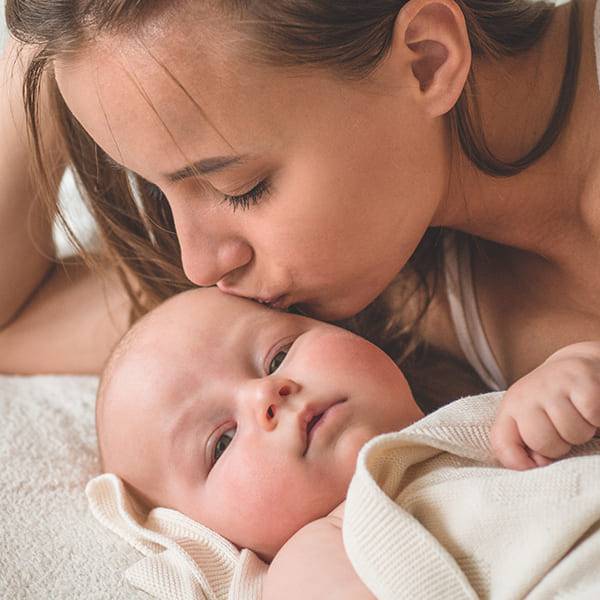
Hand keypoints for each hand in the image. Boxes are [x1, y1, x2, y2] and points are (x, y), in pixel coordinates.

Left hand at [490, 342, 599, 469]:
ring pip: (573, 433)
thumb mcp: (532, 420)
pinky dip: (597, 418)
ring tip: (577, 415)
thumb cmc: (554, 402)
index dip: (519, 463)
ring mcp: (551, 385)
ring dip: (582, 431)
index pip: (501, 444)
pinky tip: (590, 407)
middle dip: (560, 446)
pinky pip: (593, 416)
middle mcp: (525, 394)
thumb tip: (538, 464)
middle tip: (564, 429)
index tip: (538, 462)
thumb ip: (526, 443)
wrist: (577, 366)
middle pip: (543, 442)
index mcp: (510, 408)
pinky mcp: (580, 379)